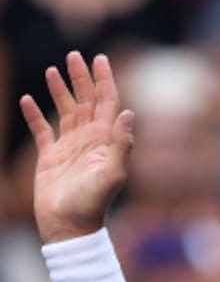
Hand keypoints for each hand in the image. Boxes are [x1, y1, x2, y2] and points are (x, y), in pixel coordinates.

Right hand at [19, 52, 134, 243]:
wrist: (70, 226)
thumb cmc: (93, 203)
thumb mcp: (113, 174)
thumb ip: (122, 144)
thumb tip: (128, 112)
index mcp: (106, 140)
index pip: (107, 103)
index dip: (104, 80)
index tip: (100, 59)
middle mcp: (90, 140)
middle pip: (87, 101)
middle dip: (82, 78)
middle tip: (75, 55)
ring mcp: (70, 147)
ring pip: (66, 111)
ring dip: (61, 91)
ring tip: (54, 69)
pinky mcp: (50, 157)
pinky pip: (42, 130)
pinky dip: (35, 115)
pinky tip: (28, 99)